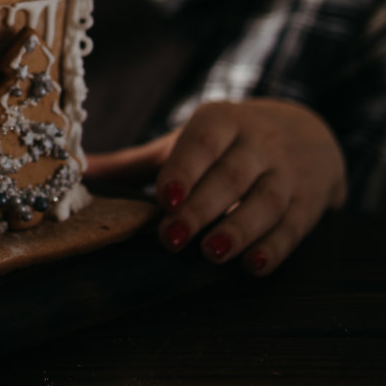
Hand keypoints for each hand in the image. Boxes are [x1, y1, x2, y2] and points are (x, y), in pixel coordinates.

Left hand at [85, 98, 345, 274]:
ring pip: (266, 201)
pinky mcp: (309, 204)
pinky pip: (293, 226)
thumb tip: (75, 174)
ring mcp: (288, 173)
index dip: (185, 169)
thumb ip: (135, 164)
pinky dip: (275, 246)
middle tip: (172, 239)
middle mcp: (258, 143)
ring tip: (213, 254)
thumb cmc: (227, 145)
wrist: (310, 135)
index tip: (163, 197)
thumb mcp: (186, 143)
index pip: (203, 141)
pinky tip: (253, 265)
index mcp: (221, 120)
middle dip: (202, 207)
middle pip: (232, 175)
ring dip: (240, 229)